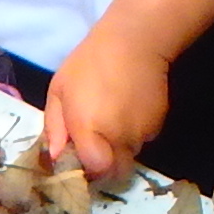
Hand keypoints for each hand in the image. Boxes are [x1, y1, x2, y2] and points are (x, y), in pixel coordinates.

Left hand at [39, 27, 169, 180]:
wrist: (134, 41)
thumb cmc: (90, 63)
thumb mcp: (59, 90)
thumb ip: (55, 126)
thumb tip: (56, 156)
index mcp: (90, 130)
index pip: (95, 171)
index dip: (87, 171)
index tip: (79, 159)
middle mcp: (119, 137)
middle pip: (115, 172)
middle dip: (105, 166)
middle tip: (94, 146)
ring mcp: (142, 133)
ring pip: (130, 156)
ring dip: (118, 147)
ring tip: (111, 120)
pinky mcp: (158, 124)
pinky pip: (143, 139)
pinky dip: (133, 133)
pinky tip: (127, 110)